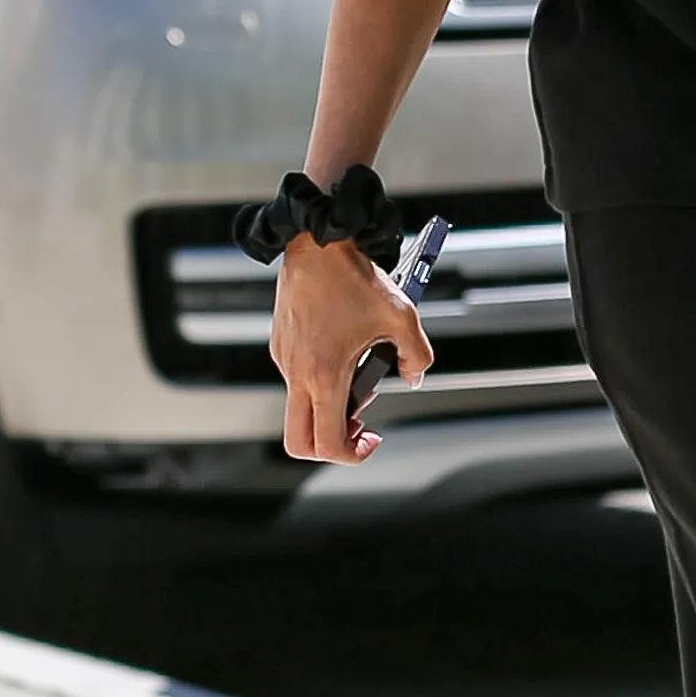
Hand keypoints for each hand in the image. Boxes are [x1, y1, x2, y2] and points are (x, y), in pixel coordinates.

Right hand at [270, 233, 432, 463]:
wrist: (318, 243)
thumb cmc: (354, 277)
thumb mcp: (401, 316)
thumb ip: (416, 355)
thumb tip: (414, 377)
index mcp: (323, 375)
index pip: (327, 442)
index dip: (352, 454)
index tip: (370, 439)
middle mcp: (296, 372)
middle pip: (298, 440)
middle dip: (329, 445)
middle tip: (357, 427)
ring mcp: (284, 359)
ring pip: (298, 407)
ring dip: (327, 406)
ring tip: (358, 374)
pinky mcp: (279, 345)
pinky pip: (295, 378)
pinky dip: (318, 381)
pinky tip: (343, 351)